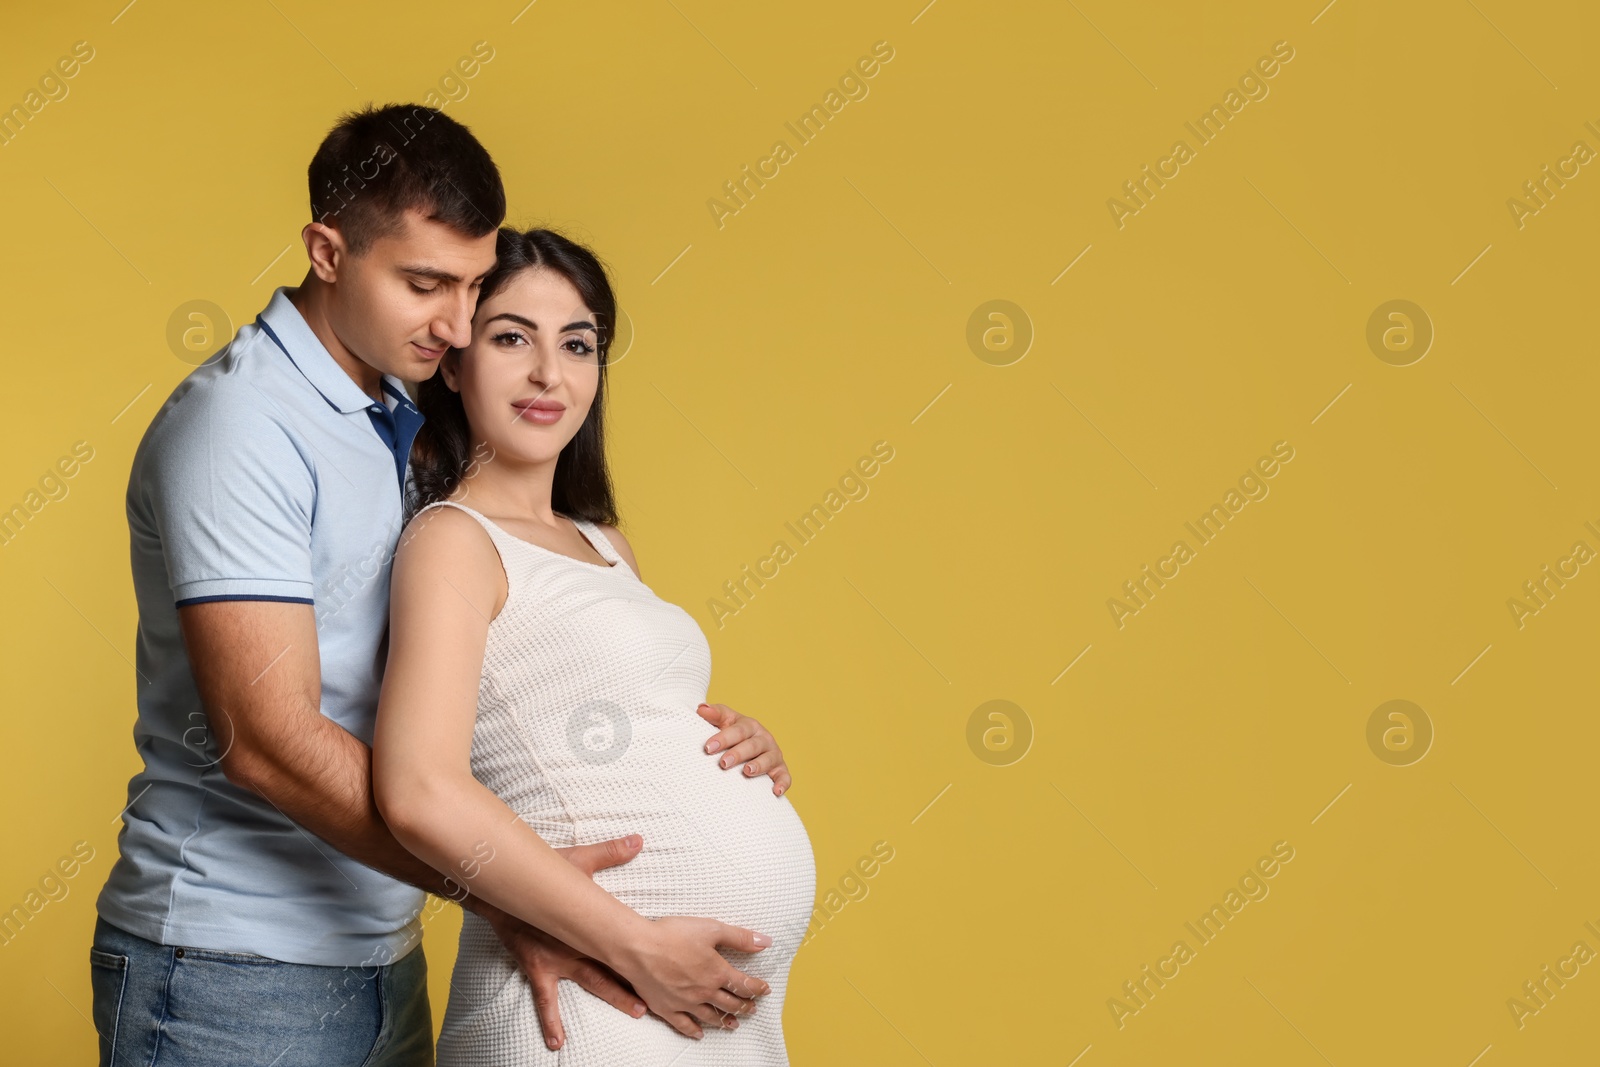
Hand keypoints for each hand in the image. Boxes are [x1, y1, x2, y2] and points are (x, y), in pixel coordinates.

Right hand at [484, 834, 650, 1051]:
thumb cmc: (541, 874)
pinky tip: (557, 1044)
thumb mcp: (577, 861)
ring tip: (637, 1012)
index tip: (671, 954)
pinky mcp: (539, 969)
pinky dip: (551, 1022)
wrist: (503, 890)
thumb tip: (637, 839)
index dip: (648, 945)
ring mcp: (560, 958)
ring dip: (616, 996)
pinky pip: (545, 1001)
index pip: (625, 935)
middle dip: (644, 973)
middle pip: (619, 960)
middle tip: (671, 987)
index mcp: (592, 920)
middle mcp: (581, 942)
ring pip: (594, 982)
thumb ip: (609, 852)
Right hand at [612, 915, 772, 1039]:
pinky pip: (683, 1025)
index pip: (744, 984)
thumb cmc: (673, 935)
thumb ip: (739, 937)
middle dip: (744, 1006)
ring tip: (733, 1024)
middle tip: (752, 1009)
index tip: (764, 990)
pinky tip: (699, 1034)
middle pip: (730, 1003)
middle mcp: (704, 992)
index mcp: (717, 972)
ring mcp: (686, 1003)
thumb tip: (765, 942)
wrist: (639, 948)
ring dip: (724, 1021)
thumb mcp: (712, 929)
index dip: (757, 988)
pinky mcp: (667, 1008)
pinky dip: (693, 1031)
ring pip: (710, 1016)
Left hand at [697, 702, 791, 795]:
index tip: (708, 747)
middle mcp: (764, 738)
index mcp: (749, 726)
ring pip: (768, 759)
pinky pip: (784, 776)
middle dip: (738, 754)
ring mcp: (773, 754)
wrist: (749, 747)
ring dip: (759, 766)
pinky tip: (776, 792)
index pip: (737, 731)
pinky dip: (782, 783)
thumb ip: (714, 715)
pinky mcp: (780, 769)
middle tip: (723, 763)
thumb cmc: (733, 735)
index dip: (723, 738)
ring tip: (747, 771)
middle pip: (752, 745)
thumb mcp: (725, 722)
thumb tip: (701, 709)